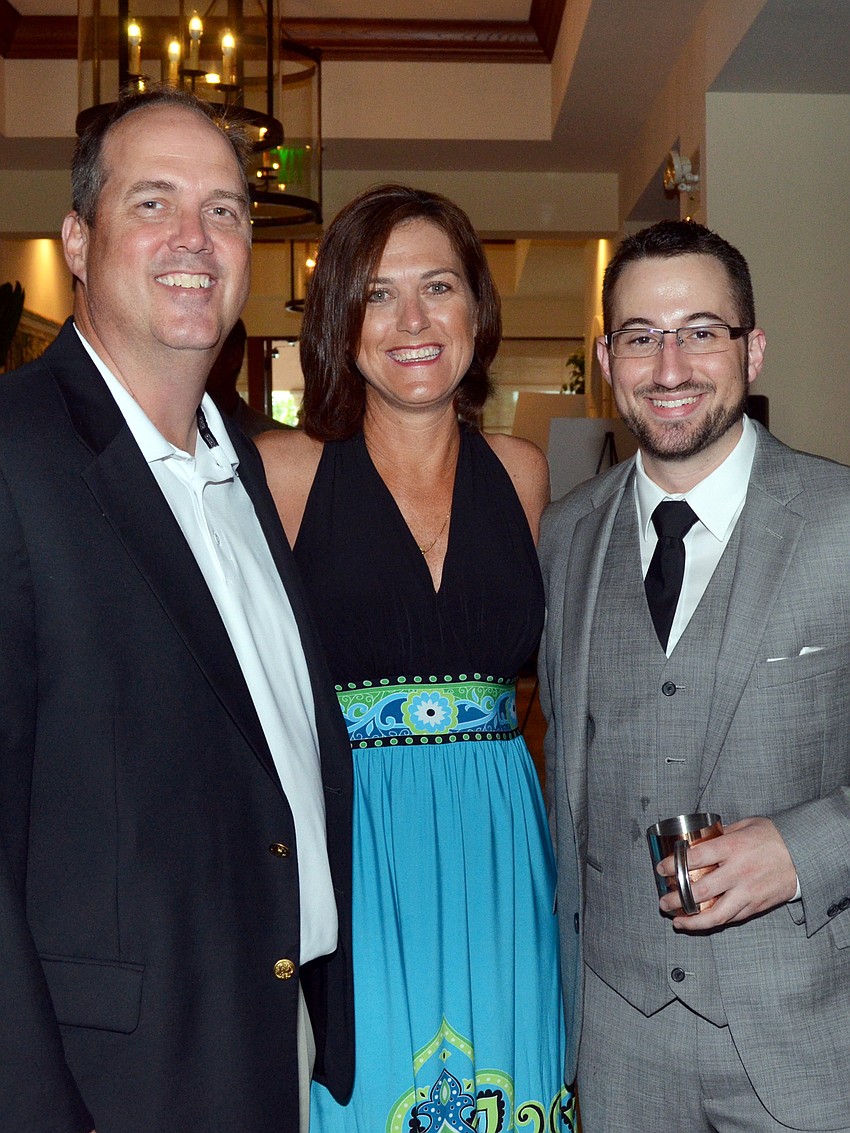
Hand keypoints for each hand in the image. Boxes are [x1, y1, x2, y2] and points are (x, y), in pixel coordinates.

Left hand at [656, 817, 797, 930]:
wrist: (805, 855)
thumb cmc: (774, 837)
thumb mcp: (746, 825)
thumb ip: (721, 834)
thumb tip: (698, 839)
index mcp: (733, 848)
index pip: (695, 859)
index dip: (673, 865)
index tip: (660, 869)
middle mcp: (738, 872)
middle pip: (699, 891)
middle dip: (676, 898)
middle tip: (662, 900)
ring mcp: (747, 892)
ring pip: (715, 915)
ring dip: (692, 920)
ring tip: (676, 920)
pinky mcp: (756, 906)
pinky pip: (731, 918)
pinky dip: (713, 923)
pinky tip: (699, 922)